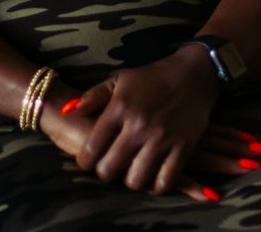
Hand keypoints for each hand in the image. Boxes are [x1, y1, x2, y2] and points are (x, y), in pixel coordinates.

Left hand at [73, 46, 221, 195]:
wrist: (193, 73)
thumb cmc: (152, 77)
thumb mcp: (120, 79)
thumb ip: (92, 96)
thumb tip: (68, 111)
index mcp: (119, 108)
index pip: (91, 149)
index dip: (84, 161)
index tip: (89, 160)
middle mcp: (138, 126)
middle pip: (110, 170)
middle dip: (105, 172)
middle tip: (110, 167)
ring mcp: (162, 138)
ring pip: (136, 180)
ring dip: (130, 180)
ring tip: (130, 171)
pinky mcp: (183, 147)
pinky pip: (165, 181)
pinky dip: (156, 186)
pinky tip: (152, 177)